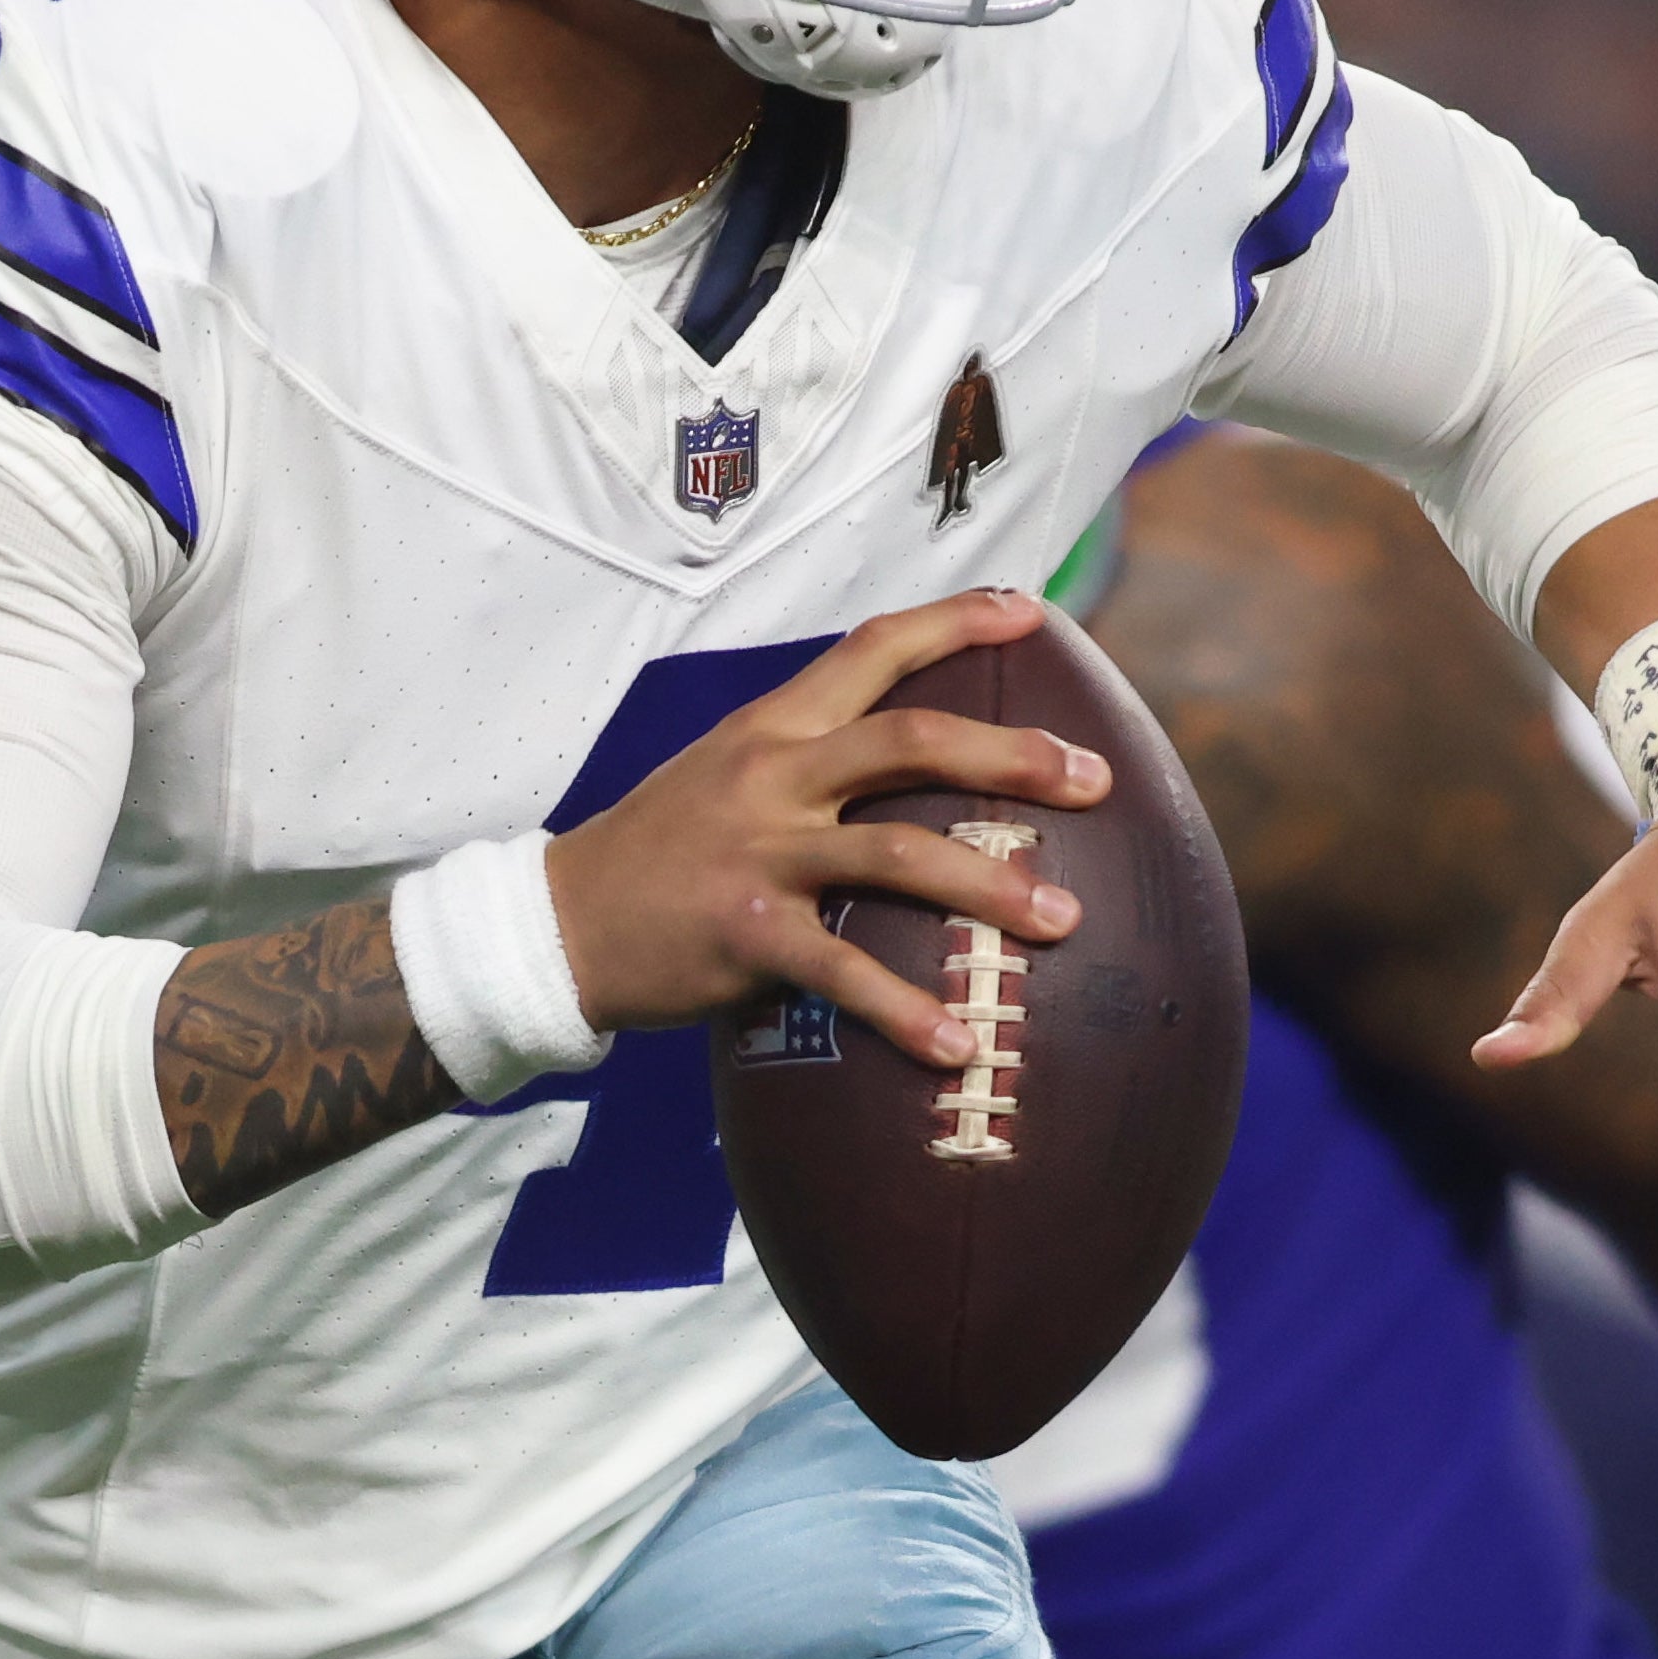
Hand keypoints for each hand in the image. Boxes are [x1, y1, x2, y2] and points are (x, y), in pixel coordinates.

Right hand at [547, 587, 1111, 1067]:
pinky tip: (959, 1044)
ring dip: (991, 888)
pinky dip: (907, 1011)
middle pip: (911, 741)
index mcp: (773, 726)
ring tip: (1065, 920)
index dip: (956, 623)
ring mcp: (760, 854)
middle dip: (1014, 756)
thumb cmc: (663, 852)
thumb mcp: (728, 773)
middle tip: (1096, 781)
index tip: (1033, 614)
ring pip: (898, 854)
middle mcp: (772, 774)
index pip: (874, 648)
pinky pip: (845, 972)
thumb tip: (913, 757)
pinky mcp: (748, 936)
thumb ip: (811, 758)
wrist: (561, 923)